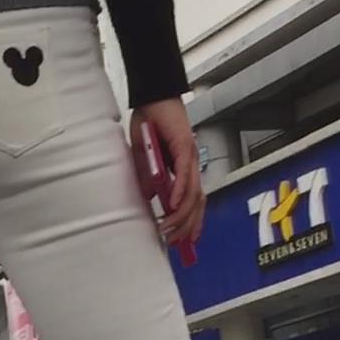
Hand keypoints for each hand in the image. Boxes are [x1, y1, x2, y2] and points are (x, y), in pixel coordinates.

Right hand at [131, 99, 204, 247]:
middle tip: (177, 243)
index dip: (192, 222)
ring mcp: (190, 157)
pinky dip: (180, 191)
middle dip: (188, 226)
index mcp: (182, 168)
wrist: (152, 96)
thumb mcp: (143, 156)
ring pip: (192, 193)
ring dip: (182, 214)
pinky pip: (184, 174)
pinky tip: (174, 205)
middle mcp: (190, 165)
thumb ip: (148, 177)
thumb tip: (150, 197)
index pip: (193, 200)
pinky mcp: (184, 147)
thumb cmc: (149, 122)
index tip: (185, 241)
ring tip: (170, 229)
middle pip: (196, 202)